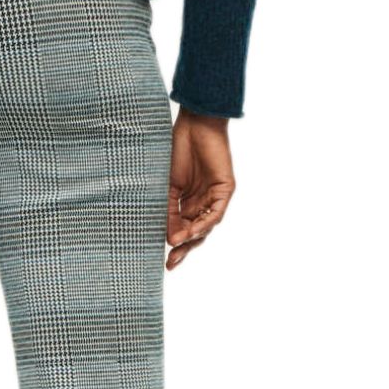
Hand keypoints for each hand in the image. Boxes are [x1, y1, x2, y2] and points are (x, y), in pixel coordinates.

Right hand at [166, 108, 236, 269]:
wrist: (193, 125)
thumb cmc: (177, 149)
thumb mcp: (167, 186)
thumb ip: (168, 210)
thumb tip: (166, 237)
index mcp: (187, 202)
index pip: (182, 229)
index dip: (173, 244)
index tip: (163, 260)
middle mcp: (202, 202)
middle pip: (195, 232)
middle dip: (184, 249)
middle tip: (171, 264)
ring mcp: (214, 197)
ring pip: (206, 225)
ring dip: (192, 237)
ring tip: (177, 245)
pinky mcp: (225, 189)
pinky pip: (216, 212)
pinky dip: (205, 223)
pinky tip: (193, 232)